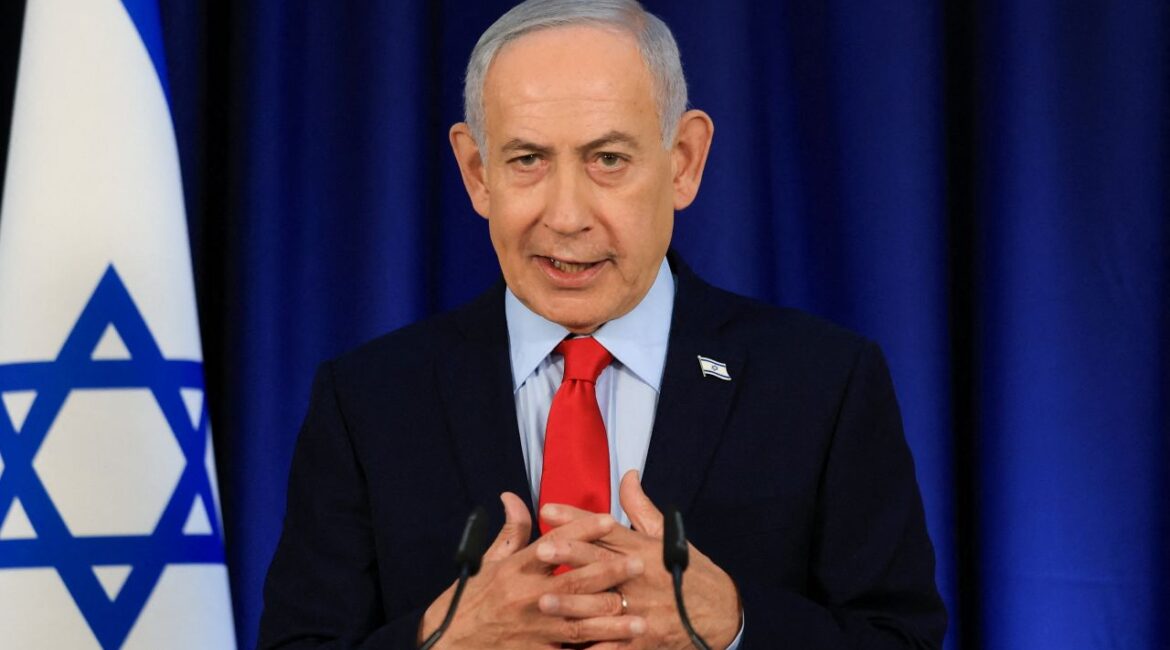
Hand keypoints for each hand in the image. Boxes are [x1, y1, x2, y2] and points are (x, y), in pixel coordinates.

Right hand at [417, 492, 647, 648]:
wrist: (450, 643)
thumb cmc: (472, 600)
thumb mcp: (487, 563)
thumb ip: (510, 532)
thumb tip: (513, 497)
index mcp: (516, 570)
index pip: (554, 545)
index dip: (582, 530)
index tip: (609, 520)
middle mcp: (526, 597)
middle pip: (574, 582)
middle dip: (609, 573)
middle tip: (638, 565)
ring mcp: (532, 629)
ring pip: (578, 623)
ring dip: (611, 622)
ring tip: (640, 618)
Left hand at [538, 472, 741, 649]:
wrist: (723, 612)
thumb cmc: (690, 571)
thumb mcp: (667, 536)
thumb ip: (640, 508)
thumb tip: (627, 475)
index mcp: (643, 549)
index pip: (605, 529)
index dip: (577, 518)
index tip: (548, 509)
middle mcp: (640, 576)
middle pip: (600, 563)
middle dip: (571, 555)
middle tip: (541, 550)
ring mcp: (643, 609)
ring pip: (602, 605)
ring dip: (573, 604)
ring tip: (544, 600)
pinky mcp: (647, 638)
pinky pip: (617, 643)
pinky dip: (596, 647)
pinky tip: (570, 648)